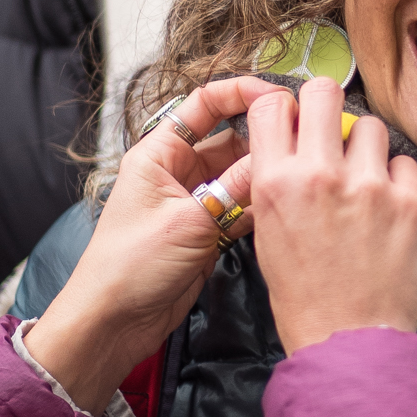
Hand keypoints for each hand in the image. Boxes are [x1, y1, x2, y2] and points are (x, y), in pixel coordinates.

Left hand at [21, 76, 269, 415]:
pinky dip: (262, 206)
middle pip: (230, 138)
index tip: (279, 97)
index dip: (242, 93)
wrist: (114, 322)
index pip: (205, 104)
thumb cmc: (129, 267)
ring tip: (301, 169)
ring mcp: (194, 202)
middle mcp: (178, 171)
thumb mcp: (189, 221)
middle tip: (302, 138)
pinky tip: (285, 205)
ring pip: (240, 174)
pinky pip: (242, 207)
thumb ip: (235, 187)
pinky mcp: (207, 231)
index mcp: (160, 153)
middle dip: (265, 136)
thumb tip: (275, 154)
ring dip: (266, 173)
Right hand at [248, 77, 416, 353]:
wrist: (350, 343)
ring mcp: (370, 186)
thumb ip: (278, 180)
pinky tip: (388, 211)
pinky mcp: (412, 201)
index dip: (285, 110)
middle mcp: (321, 175)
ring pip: (370, 126)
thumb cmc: (305, 296)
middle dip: (326, 105)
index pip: (271, 105)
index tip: (296, 123)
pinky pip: (405, 163)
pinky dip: (397, 181)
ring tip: (363, 184)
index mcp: (275, 183)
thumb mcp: (267, 234)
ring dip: (365, 148)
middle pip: (324, 90)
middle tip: (332, 131)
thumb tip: (295, 140)